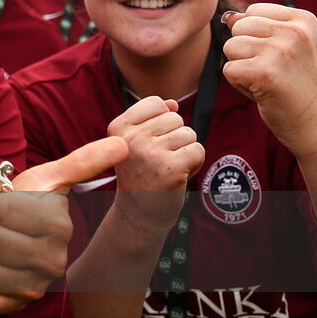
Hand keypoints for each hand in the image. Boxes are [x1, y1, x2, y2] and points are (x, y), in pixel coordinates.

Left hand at [0, 136, 128, 315]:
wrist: (18, 254)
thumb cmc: (27, 211)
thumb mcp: (49, 180)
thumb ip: (83, 161)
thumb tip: (122, 143)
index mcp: (59, 226)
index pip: (0, 209)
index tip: (9, 210)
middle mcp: (51, 261)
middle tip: (0, 231)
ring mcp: (31, 289)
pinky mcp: (8, 308)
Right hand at [108, 96, 203, 237]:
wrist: (138, 214)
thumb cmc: (140, 175)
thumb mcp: (136, 143)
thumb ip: (152, 119)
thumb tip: (173, 103)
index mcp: (118, 128)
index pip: (156, 103)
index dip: (161, 122)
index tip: (149, 144)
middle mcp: (131, 138)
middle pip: (175, 118)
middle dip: (175, 138)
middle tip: (159, 161)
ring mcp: (150, 153)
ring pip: (189, 133)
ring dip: (185, 151)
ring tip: (167, 168)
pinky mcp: (171, 168)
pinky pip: (198, 150)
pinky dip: (195, 164)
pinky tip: (178, 176)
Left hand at [222, 4, 316, 158]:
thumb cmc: (299, 86)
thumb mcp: (287, 48)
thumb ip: (260, 29)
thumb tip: (229, 16)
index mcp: (304, 19)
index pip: (253, 11)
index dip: (256, 36)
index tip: (279, 57)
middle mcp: (294, 30)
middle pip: (238, 27)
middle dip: (245, 51)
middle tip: (272, 71)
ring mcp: (280, 50)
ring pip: (230, 47)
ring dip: (242, 68)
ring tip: (268, 81)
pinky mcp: (264, 72)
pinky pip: (229, 70)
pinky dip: (239, 85)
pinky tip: (263, 92)